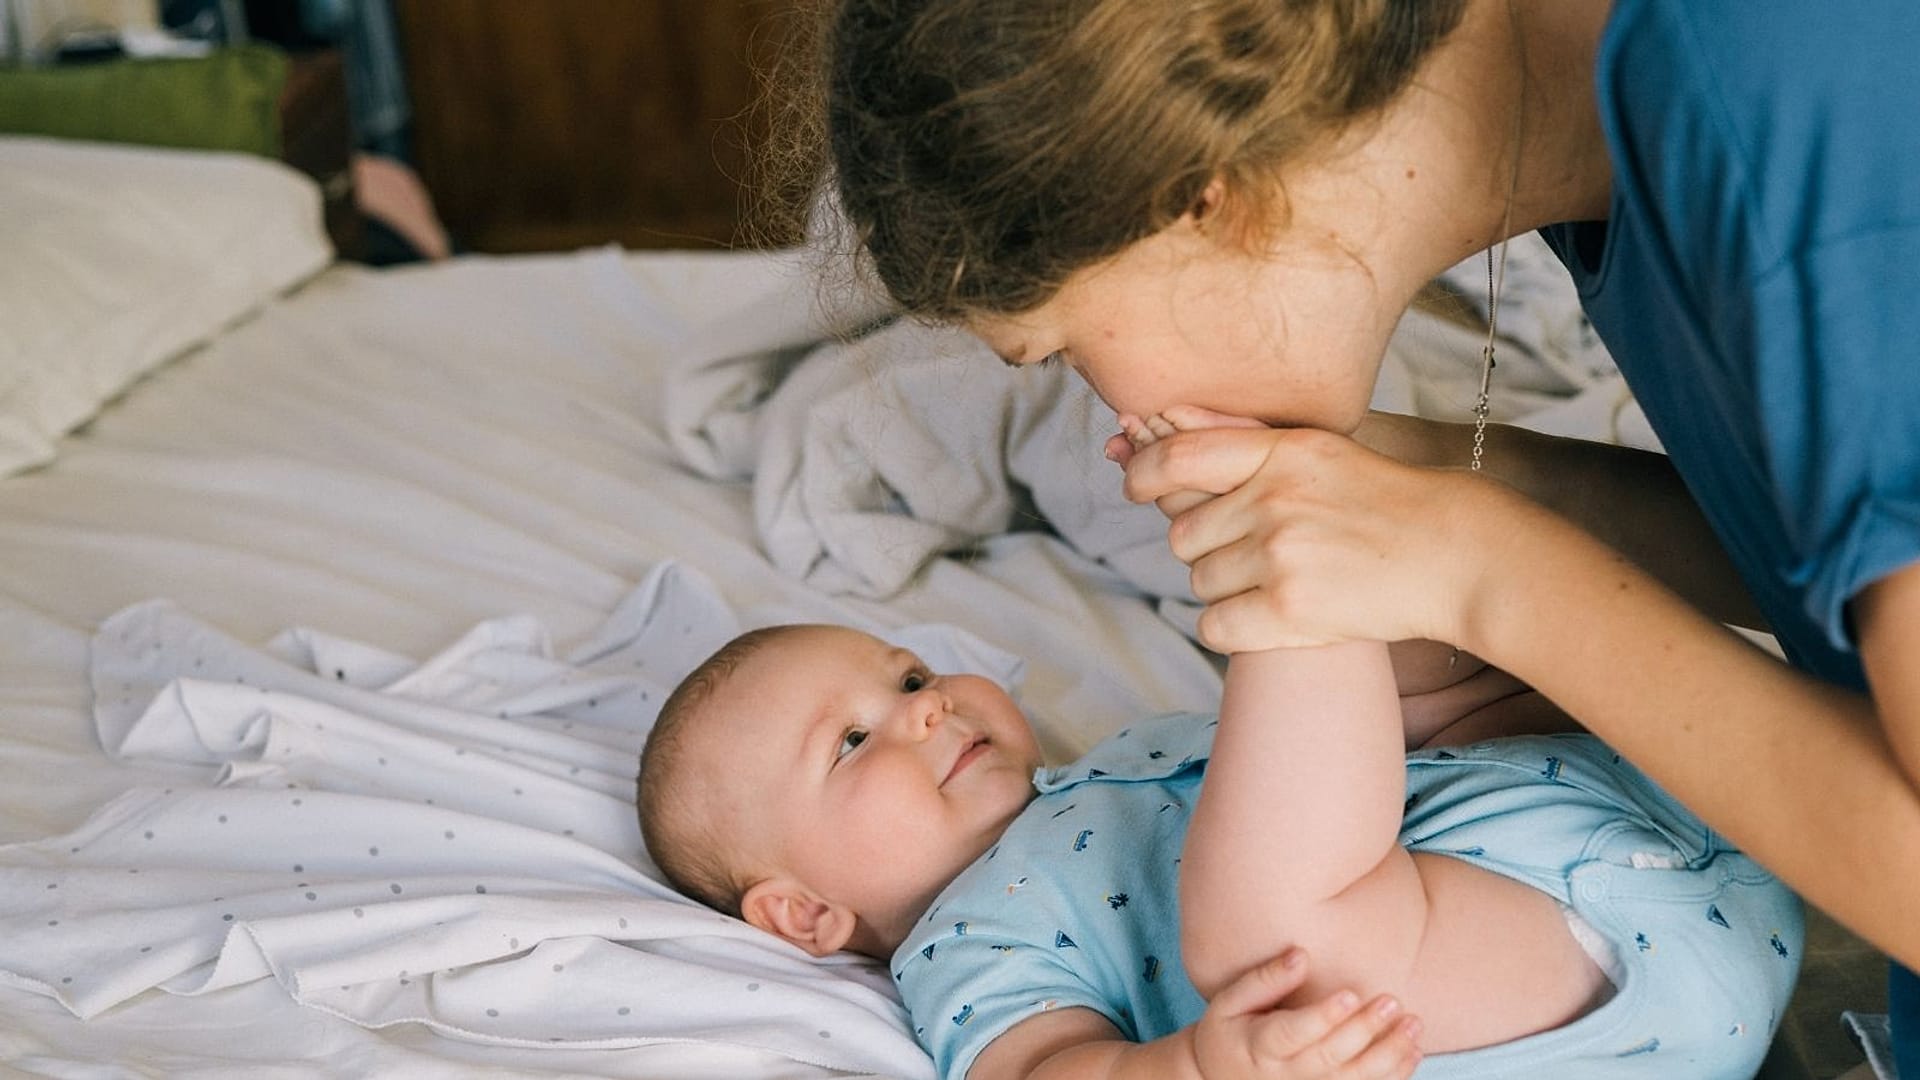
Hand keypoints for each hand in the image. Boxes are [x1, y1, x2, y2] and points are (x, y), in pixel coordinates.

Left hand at [1121, 419, 1509, 653]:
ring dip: (1225, 587)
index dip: (1142, 472)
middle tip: (1251, 550)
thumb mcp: (1317, 452)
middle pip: (1183, 533)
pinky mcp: (1290, 609)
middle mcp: (1275, 499)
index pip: (1178, 458)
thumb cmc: (1382, 504)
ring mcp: (1281, 555)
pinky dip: (1230, 628)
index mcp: (1282, 452)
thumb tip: (1160, 420)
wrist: (1452, 555)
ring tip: (1277, 579)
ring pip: (1200, 580)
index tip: (1133, 483)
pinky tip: (1267, 616)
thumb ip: (1243, 442)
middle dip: (1205, 546)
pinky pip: (1213, 625)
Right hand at [1189, 950, 1421, 1078]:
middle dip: (1364, 1030)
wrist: (1220, 1078)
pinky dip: (1393, 1074)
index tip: (1350, 994)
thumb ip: (1264, 979)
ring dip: (1388, 1054)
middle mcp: (1287, 1073)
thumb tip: (1301, 955)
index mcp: (1259, 1046)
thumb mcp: (1229, 1002)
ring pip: (1354, 1078)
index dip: (1323, 1016)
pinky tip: (1414, 1051)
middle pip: (1330, 1056)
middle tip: (1391, 1002)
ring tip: (1414, 1024)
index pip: (1294, 1033)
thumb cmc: (1228, 1031)